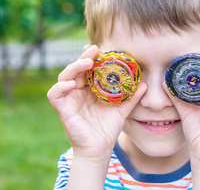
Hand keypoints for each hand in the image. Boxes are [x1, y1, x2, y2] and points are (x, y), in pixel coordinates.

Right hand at [47, 45, 146, 159]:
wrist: (100, 150)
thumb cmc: (107, 129)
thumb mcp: (122, 110)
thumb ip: (132, 97)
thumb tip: (145, 84)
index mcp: (89, 89)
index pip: (87, 68)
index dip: (90, 57)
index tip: (99, 49)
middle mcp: (77, 91)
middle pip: (75, 69)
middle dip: (83, 57)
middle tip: (94, 49)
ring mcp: (68, 99)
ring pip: (64, 76)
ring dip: (73, 67)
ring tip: (86, 63)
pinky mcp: (62, 109)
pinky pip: (54, 94)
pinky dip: (60, 87)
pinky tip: (72, 83)